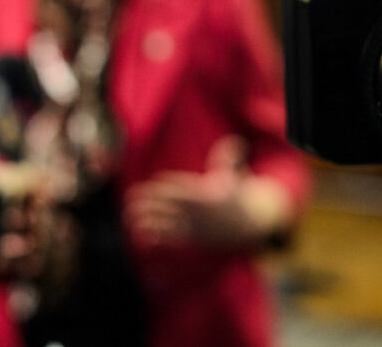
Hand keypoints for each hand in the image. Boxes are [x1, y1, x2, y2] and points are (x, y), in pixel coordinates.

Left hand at [124, 135, 293, 247]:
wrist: (252, 226)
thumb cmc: (238, 195)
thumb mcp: (236, 174)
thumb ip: (230, 158)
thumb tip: (236, 142)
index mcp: (207, 195)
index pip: (185, 187)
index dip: (168, 184)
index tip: (154, 181)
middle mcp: (199, 212)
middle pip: (170, 205)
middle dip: (150, 201)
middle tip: (129, 197)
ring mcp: (195, 227)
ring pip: (166, 223)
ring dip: (147, 219)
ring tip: (129, 216)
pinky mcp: (193, 239)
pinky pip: (171, 239)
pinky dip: (156, 237)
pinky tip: (141, 235)